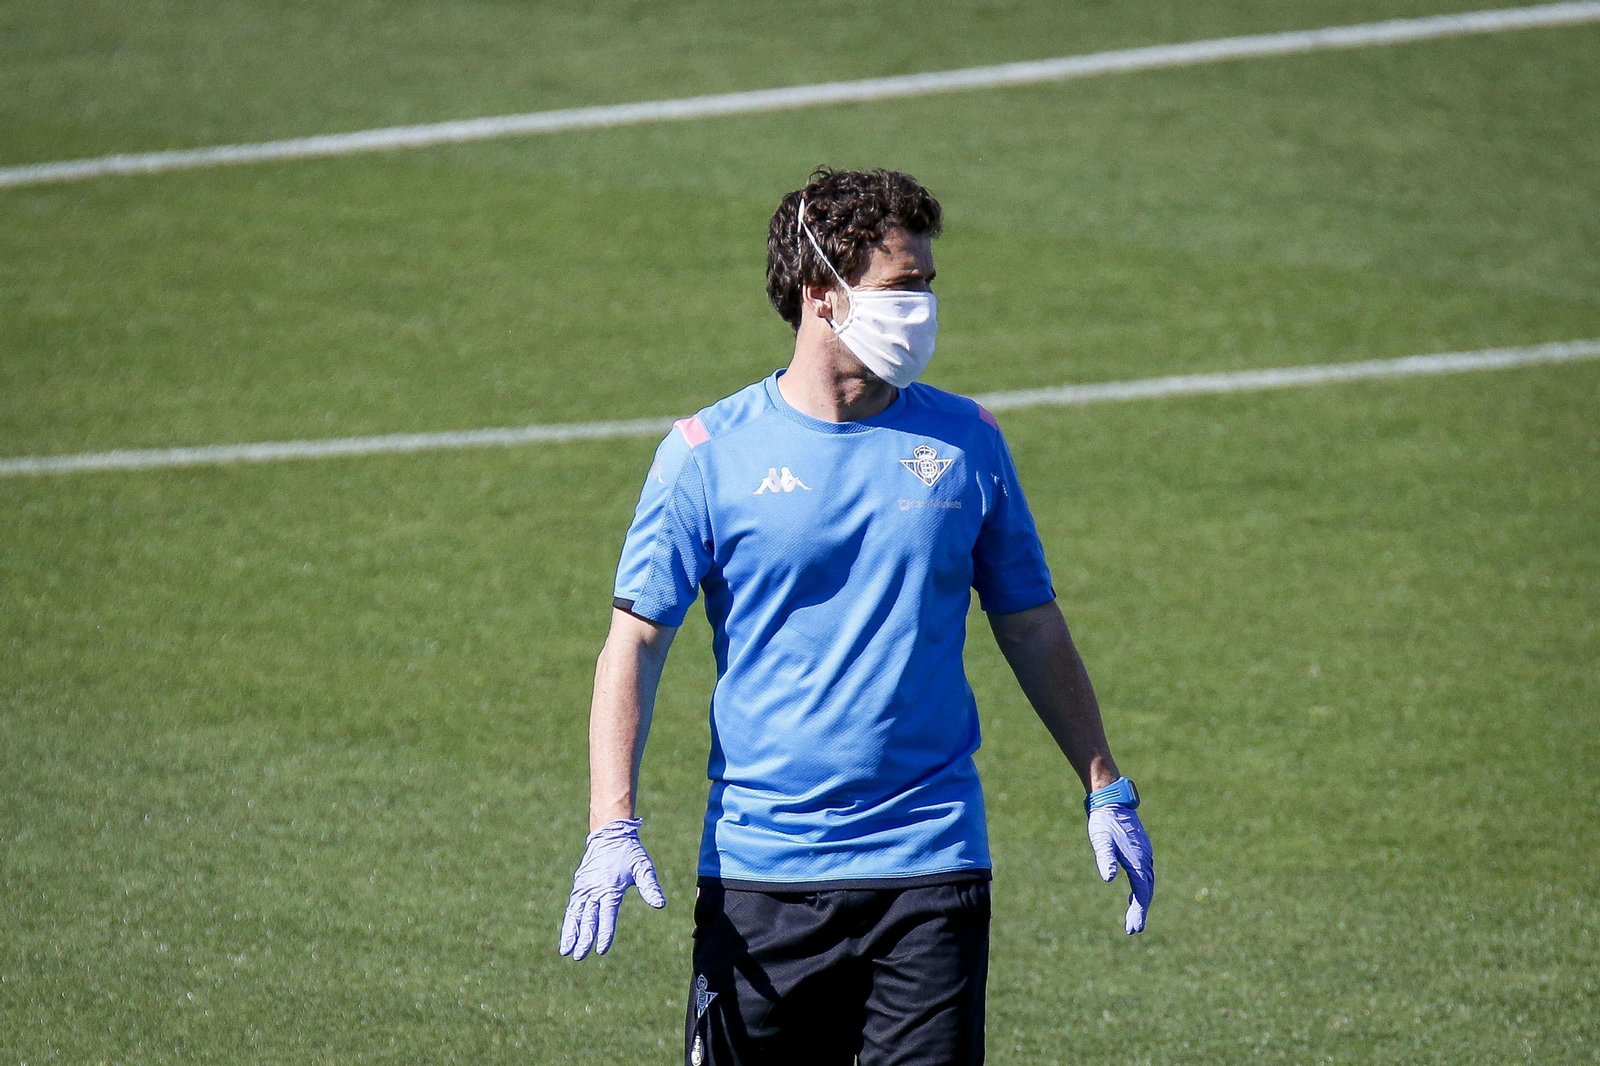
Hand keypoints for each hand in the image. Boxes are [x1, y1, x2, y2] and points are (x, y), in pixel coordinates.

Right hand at [558, 818, 666, 959]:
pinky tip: (567, 935)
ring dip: (570, 933)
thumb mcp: (643, 867)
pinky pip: (572, 906)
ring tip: (565, 951)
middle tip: (579, 956)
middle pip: (588, 918)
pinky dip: (569, 921)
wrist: (610, 834)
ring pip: (575, 914)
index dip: (604, 933)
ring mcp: (584, 887)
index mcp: (610, 887)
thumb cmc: (630, 853)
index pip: (607, 915)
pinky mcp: (579, 885)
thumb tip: (660, 905)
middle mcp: (594, 889)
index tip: (601, 949)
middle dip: (584, 938)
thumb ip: (650, 886)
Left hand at [1087, 804, 1153, 933]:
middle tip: (1133, 929)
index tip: (1133, 929)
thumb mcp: (1101, 840)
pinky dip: (1141, 889)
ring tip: (1134, 919)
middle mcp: (1146, 859)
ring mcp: (1145, 854)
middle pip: (1147, 891)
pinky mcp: (1141, 850)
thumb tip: (1108, 878)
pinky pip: (1145, 876)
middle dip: (1140, 911)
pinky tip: (1135, 896)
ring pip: (1147, 883)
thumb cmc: (1103, 820)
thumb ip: (1105, 858)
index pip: (1142, 893)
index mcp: (1138, 860)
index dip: (1138, 911)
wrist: (1111, 799)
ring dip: (1142, 901)